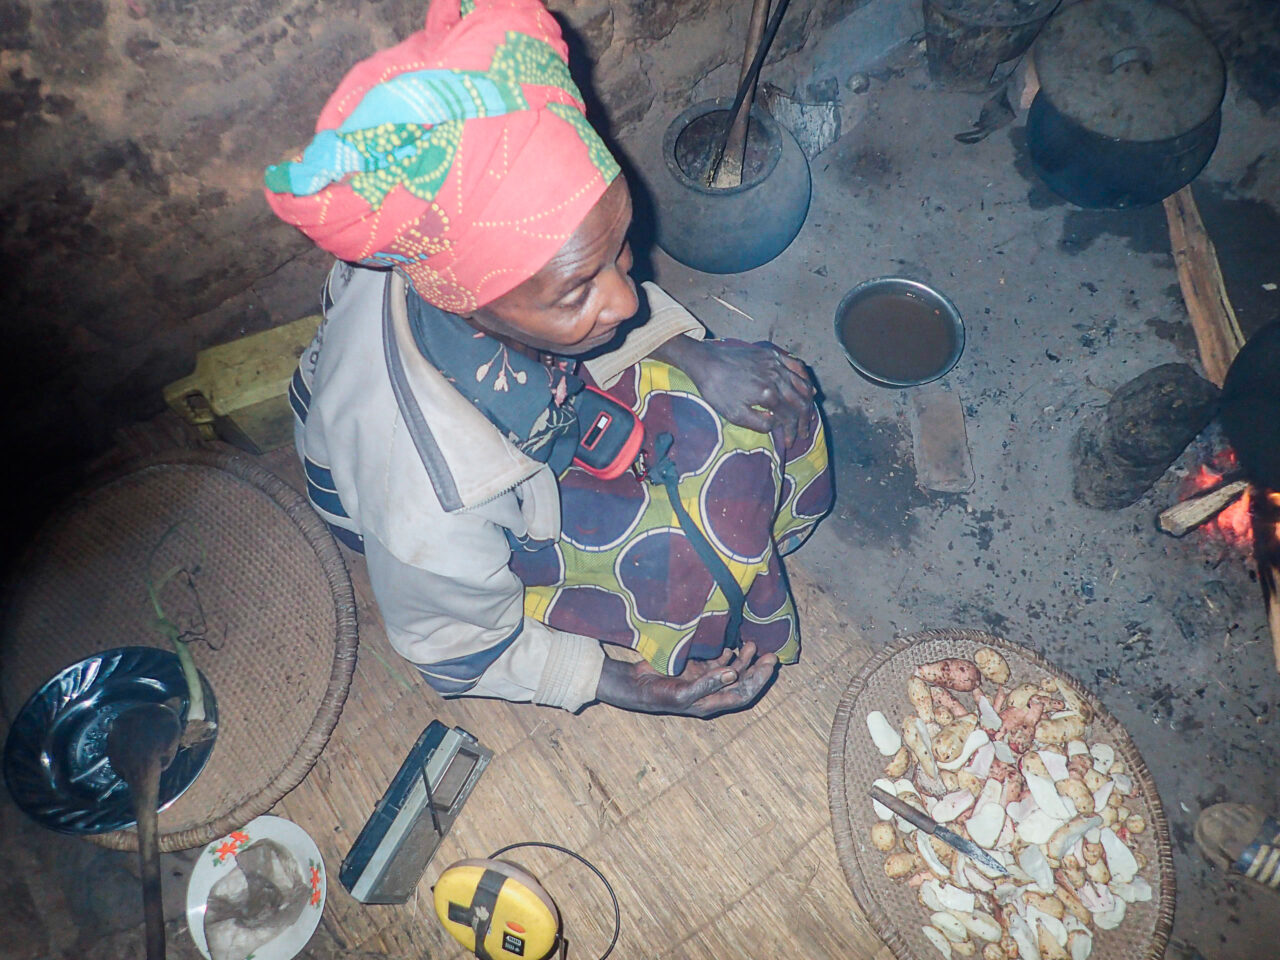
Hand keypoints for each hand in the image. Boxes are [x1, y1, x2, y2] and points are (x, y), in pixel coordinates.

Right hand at [594, 641, 778, 716]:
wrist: (636, 685)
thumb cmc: (659, 693)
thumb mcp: (682, 693)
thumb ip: (707, 684)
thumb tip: (732, 674)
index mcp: (712, 703)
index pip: (743, 694)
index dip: (758, 681)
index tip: (769, 665)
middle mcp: (712, 691)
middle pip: (742, 682)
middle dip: (757, 669)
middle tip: (771, 654)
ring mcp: (705, 679)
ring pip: (732, 670)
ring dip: (743, 659)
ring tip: (751, 644)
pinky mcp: (696, 668)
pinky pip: (717, 661)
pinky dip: (726, 653)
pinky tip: (731, 645)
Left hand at [651, 336, 815, 446]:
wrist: (706, 362)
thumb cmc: (717, 391)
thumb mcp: (735, 415)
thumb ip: (760, 424)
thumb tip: (778, 425)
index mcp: (768, 394)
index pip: (789, 417)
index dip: (791, 432)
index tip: (789, 443)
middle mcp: (777, 378)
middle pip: (800, 402)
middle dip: (804, 421)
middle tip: (804, 433)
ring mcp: (776, 364)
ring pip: (802, 385)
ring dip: (808, 403)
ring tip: (809, 416)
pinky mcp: (772, 355)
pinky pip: (796, 366)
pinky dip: (805, 379)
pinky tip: (809, 389)